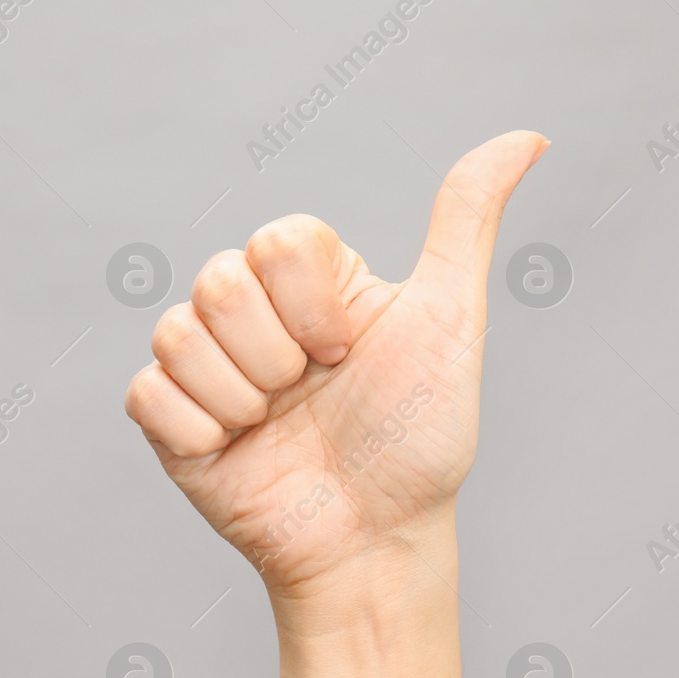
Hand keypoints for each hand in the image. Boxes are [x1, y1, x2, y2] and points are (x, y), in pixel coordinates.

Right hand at [125, 130, 548, 596]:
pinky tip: (237, 452)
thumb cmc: (418, 438)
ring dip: (242, 397)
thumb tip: (530, 136)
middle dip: (278, 357)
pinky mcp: (171, 421)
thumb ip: (466, 221)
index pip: (276, 241)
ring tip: (277, 428)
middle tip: (311, 396)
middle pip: (219, 281)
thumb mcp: (450, 321)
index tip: (349, 354)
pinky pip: (148, 392)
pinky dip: (197, 431)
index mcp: (310, 280)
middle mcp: (254, 313)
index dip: (315, 308)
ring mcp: (209, 366)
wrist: (375, 540)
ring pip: (178, 333)